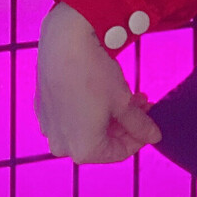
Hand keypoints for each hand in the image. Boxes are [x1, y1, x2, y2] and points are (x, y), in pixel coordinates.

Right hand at [36, 0, 162, 162]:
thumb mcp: (124, 102)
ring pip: (87, 128)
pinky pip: (70, 116)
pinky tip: (103, 90)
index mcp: (84, 150)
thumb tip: (154, 136)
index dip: (139, 138)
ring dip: (110, 115)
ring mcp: (49, 127)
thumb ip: (139, 125)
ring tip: (128, 94)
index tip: (151, 123)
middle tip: (142, 105)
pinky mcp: (42, 109)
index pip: (120, 152)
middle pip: (102, 141)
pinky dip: (88, 108)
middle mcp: (62, 145)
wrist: (64, 43)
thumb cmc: (94, 74)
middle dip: (125, 124)